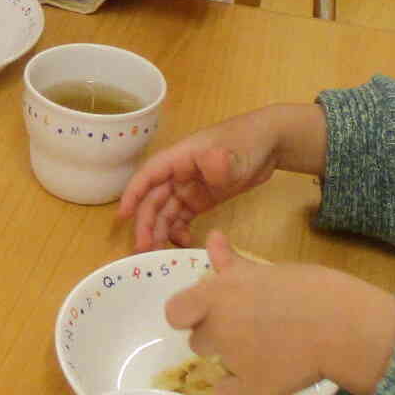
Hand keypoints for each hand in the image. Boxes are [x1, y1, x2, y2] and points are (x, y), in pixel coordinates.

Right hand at [119, 104, 327, 251]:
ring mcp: (190, 187)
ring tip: (159, 254)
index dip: (133, 194)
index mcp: (179, 158)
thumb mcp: (234, 152)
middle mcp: (179, 174)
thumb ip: (221, 160)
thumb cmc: (248, 141)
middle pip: (154, 199)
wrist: (272, 144)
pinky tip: (186, 245)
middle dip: (146, 223)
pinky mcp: (202, 199)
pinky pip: (183, 218)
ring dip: (160, 231)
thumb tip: (211, 163)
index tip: (122, 216)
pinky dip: (179, 231)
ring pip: (166, 212)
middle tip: (143, 249)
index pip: (148, 176)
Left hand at [166, 233, 394, 394]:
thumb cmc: (310, 288)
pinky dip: (239, 388)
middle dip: (218, 334)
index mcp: (218, 294)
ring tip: (266, 347)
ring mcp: (232, 359)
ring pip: (216, 362)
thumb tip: (213, 238)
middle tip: (251, 326)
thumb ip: (232, 262)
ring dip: (231, 357)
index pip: (175, 312)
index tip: (207, 312)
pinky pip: (227, 392)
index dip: (187, 313)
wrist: (343, 325)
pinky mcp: (251, 386)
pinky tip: (261, 376)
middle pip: (199, 338)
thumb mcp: (265, 270)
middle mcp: (218, 326)